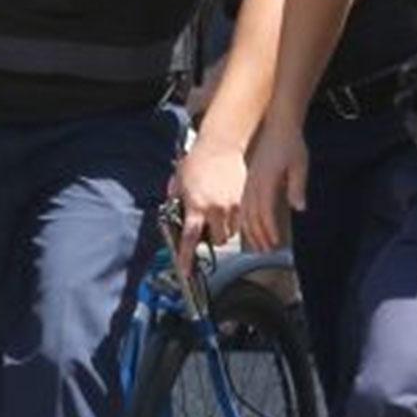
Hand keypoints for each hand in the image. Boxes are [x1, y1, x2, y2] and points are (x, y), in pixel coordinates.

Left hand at [170, 136, 247, 264]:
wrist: (221, 145)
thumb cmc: (197, 162)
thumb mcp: (178, 183)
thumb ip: (175, 201)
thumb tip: (172, 214)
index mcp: (196, 206)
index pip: (190, 238)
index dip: (186, 257)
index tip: (185, 270)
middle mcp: (215, 209)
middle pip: (217, 240)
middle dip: (210, 238)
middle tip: (205, 226)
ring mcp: (232, 206)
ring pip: (230, 232)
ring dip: (223, 229)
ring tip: (216, 213)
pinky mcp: (245, 201)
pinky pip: (240, 221)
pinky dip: (233, 219)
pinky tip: (226, 206)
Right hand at [242, 122, 308, 251]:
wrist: (278, 125)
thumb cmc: (290, 144)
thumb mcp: (299, 165)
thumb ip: (297, 187)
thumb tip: (299, 207)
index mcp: (265, 181)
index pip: (264, 212)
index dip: (268, 230)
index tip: (274, 244)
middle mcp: (254, 184)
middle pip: (252, 216)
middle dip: (258, 235)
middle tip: (266, 250)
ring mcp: (249, 182)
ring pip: (245, 211)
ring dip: (251, 229)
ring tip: (257, 243)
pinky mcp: (249, 180)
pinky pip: (244, 204)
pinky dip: (246, 218)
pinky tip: (250, 226)